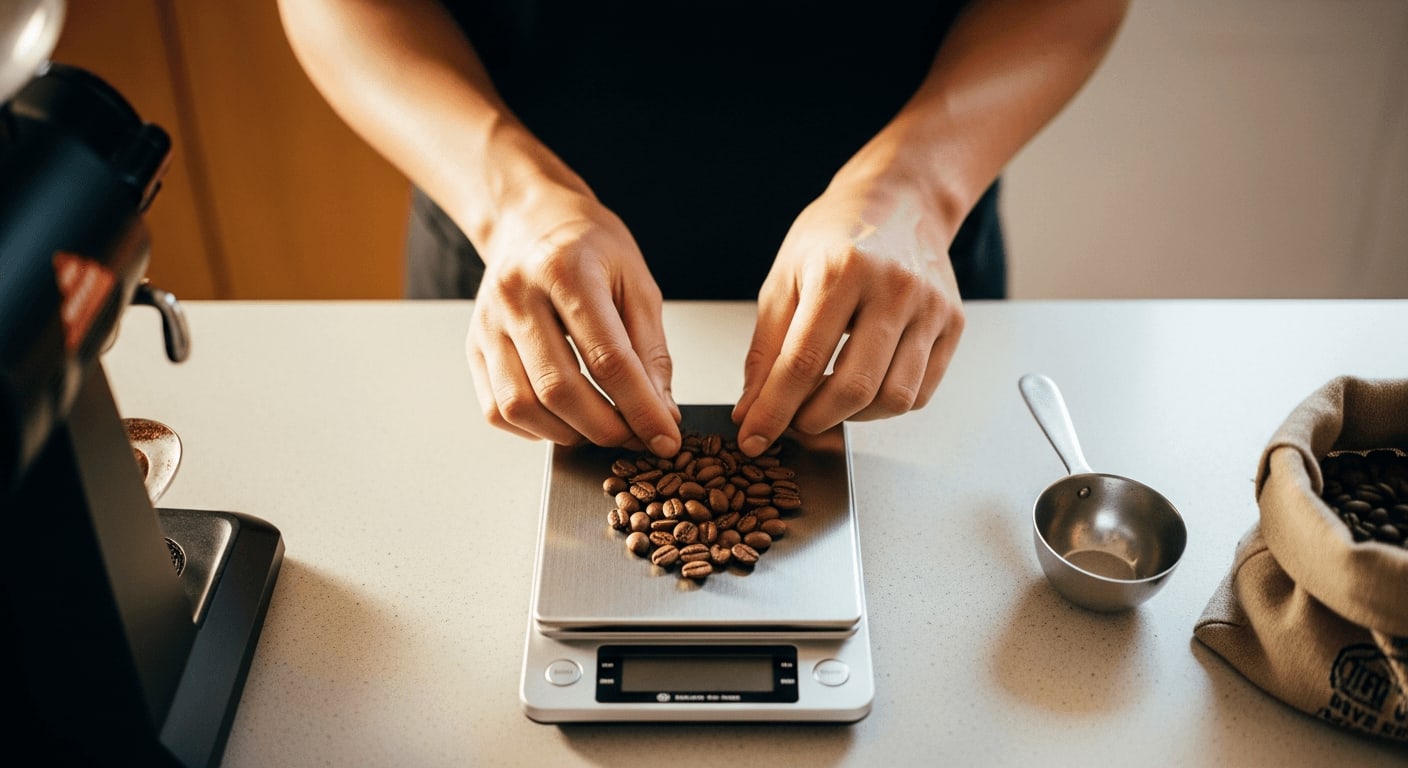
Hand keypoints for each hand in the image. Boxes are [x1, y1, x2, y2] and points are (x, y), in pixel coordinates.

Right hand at [466, 188, 681, 454]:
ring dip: (569, 434)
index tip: (665, 438)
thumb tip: (661, 413)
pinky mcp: (474, 347)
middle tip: (636, 436)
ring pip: (521, 406)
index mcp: (565, 270)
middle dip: (606, 428)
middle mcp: (517, 296)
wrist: (531, 220)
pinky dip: (535, 429)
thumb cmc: (588, 247)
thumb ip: (651, 351)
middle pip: (559, 388)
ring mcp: (488, 324)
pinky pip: (497, 409)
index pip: (607, 359)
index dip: (641, 408)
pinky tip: (565, 420)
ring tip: (602, 427)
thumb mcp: (637, 283)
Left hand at [732, 176, 964, 455]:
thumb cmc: (835, 237)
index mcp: (842, 270)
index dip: (773, 410)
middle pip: (854, 387)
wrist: (899, 201)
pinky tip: (863, 388)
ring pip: (894, 398)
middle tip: (791, 422)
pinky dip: (886, 406)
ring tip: (826, 402)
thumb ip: (766, 349)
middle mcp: (894, 288)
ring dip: (852, 418)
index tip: (753, 437)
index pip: (803, 361)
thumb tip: (751, 409)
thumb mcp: (784, 279)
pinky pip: (920, 392)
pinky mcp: (953, 324)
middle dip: (813, 420)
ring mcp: (931, 308)